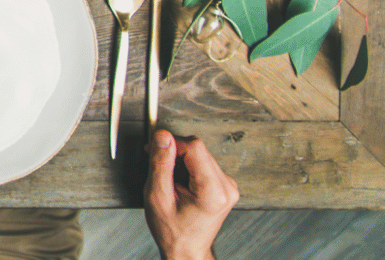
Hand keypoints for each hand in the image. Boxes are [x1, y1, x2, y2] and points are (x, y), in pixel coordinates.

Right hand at [144, 129, 238, 259]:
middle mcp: (227, 187)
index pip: (195, 147)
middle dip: (175, 153)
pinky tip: (181, 184)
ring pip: (200, 154)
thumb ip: (160, 163)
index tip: (155, 149)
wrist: (187, 250)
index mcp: (213, 191)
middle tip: (159, 170)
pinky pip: (204, 163)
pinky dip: (188, 168)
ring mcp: (229, 186)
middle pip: (198, 149)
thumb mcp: (157, 196)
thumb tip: (162, 136)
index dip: (171, 143)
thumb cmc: (173, 231)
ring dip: (181, 161)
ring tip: (172, 182)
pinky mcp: (225, 185)